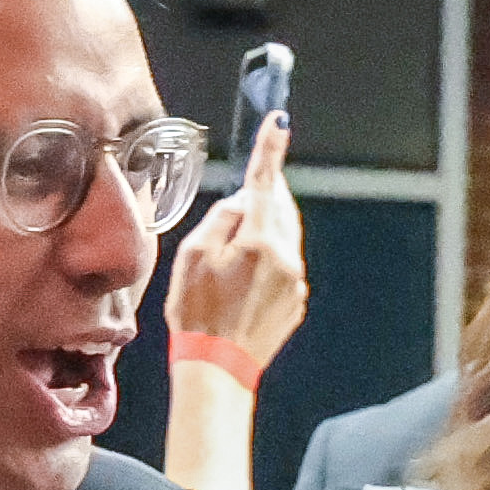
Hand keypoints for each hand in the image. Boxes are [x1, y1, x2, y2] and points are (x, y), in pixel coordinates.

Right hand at [161, 118, 309, 368]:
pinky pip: (284, 265)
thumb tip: (242, 202)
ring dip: (264, 230)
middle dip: (265, 195)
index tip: (279, 123)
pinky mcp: (296, 300)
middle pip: (281, 209)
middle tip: (242, 198)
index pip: (264, 183)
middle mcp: (286, 257)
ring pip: (285, 237)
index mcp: (259, 241)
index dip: (270, 150)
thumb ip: (221, 219)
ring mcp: (295, 280)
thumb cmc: (197, 310)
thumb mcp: (193, 255)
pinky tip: (242, 280)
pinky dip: (267, 259)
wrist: (218, 366)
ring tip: (232, 251)